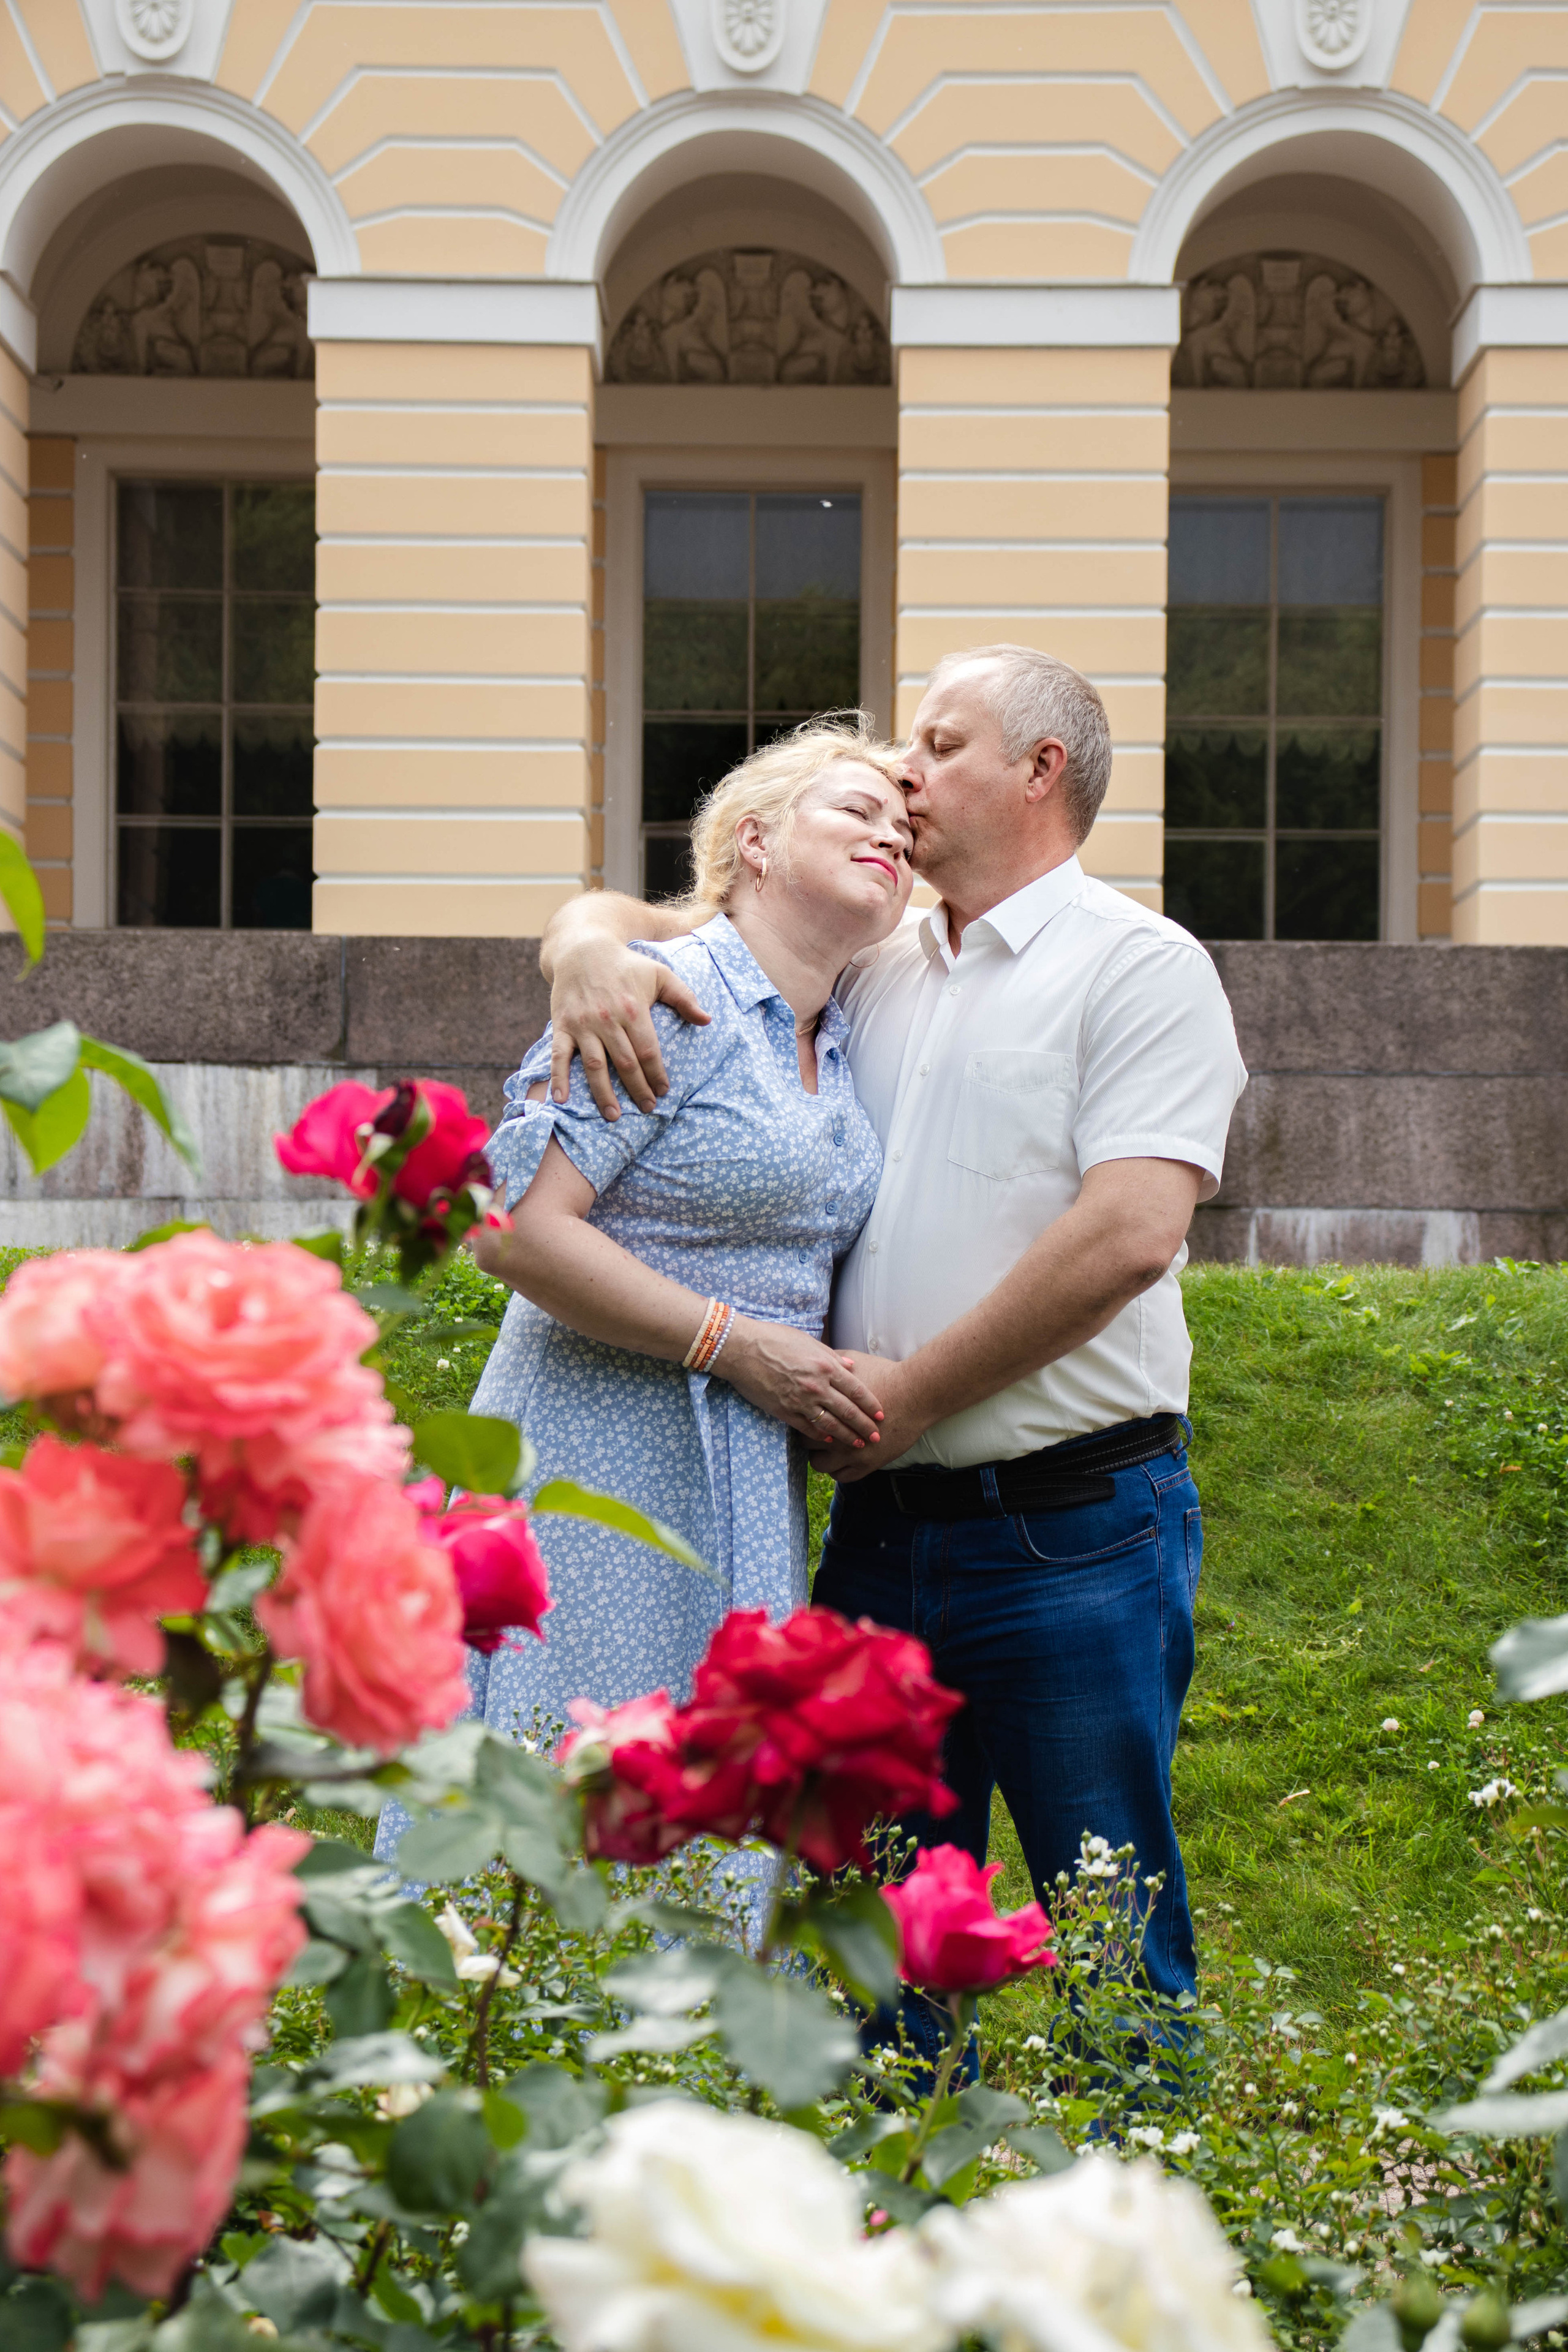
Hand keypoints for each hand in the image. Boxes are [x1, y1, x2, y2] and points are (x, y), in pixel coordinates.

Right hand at [549, 938, 708, 1119]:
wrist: (582, 949)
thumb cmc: (626, 964)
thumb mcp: (659, 974)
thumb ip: (684, 998)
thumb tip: (707, 1020)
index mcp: (633, 1009)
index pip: (648, 1051)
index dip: (657, 1075)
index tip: (663, 1092)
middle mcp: (607, 1019)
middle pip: (625, 1063)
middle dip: (638, 1089)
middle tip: (647, 1109)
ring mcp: (582, 1024)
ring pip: (594, 1065)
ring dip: (604, 1093)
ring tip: (614, 1116)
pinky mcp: (562, 1026)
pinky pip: (559, 1055)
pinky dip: (558, 1078)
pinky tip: (561, 1100)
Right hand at [720, 1319, 886, 1447]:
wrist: (743, 1349)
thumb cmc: (775, 1339)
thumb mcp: (808, 1342)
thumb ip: (832, 1356)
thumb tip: (851, 1366)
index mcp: (825, 1366)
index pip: (857, 1390)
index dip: (871, 1404)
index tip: (882, 1414)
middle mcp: (817, 1385)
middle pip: (848, 1411)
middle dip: (865, 1426)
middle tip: (877, 1437)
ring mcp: (800, 1401)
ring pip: (831, 1424)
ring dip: (847, 1436)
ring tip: (859, 1444)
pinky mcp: (785, 1411)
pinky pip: (808, 1428)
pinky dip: (821, 1436)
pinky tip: (831, 1441)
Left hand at [807, 1354, 927, 1481]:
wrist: (916, 1393)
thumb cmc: (886, 1374)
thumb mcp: (854, 1361)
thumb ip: (832, 1363)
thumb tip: (818, 1361)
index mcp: (830, 1408)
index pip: (804, 1420)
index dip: (804, 1418)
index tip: (808, 1417)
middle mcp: (836, 1432)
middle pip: (806, 1443)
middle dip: (810, 1438)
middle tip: (815, 1432)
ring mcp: (851, 1452)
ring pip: (820, 1465)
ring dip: (821, 1457)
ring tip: (826, 1449)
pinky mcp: (867, 1464)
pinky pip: (841, 1477)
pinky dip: (838, 1470)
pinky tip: (840, 1460)